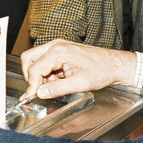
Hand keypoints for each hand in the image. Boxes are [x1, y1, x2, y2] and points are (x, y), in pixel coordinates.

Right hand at [20, 39, 136, 99]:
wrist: (114, 64)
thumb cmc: (102, 70)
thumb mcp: (81, 83)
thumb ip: (58, 88)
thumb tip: (41, 93)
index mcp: (58, 51)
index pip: (34, 69)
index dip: (32, 85)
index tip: (33, 96)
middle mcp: (55, 46)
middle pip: (28, 59)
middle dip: (30, 76)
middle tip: (39, 89)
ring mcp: (57, 47)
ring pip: (35, 60)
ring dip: (39, 75)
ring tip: (54, 85)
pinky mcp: (60, 51)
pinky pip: (44, 62)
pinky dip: (46, 73)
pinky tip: (59, 80)